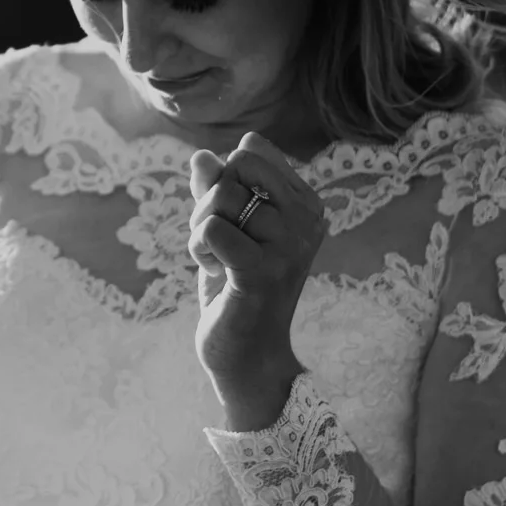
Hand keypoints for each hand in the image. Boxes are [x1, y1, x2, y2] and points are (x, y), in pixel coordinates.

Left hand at [188, 132, 327, 431]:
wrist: (246, 355)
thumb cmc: (235, 287)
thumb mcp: (225, 227)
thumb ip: (215, 189)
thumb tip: (202, 156)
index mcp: (306, 204)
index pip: (251, 150)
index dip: (227, 178)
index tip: (236, 219)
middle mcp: (306, 220)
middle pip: (235, 168)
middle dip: (210, 200)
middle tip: (218, 241)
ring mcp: (289, 246)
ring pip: (219, 198)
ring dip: (200, 230)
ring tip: (219, 261)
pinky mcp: (262, 271)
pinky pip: (211, 228)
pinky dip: (198, 248)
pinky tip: (217, 274)